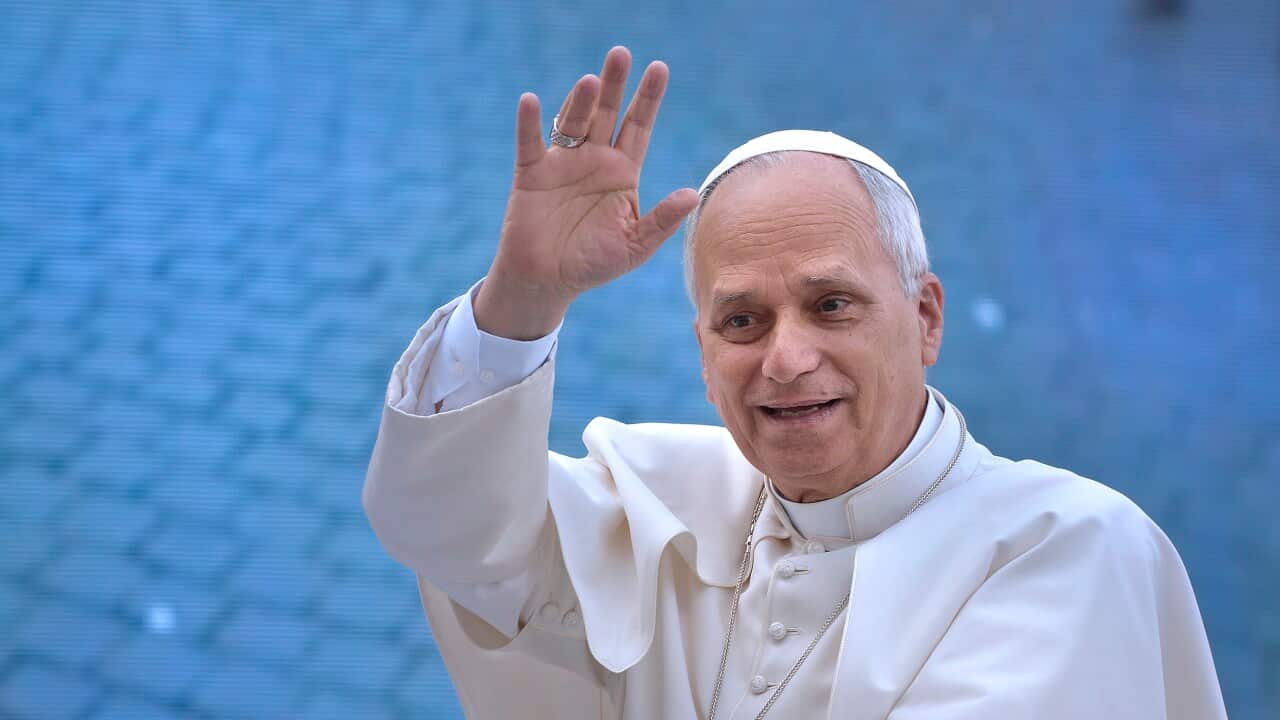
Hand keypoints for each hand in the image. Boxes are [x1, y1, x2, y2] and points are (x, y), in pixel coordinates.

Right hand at [475, 46, 698, 338]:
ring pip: (572, 123)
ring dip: (579, 101)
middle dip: (614, 85)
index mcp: (622, 172)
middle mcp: (593, 159)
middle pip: (606, 113)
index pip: (638, 126)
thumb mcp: (634, 246)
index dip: (648, 98)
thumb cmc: (593, 265)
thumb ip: (662, 221)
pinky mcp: (531, 174)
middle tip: (621, 54)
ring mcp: (562, 164)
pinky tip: (532, 102)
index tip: (659, 68)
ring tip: (590, 81)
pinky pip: (530, 144)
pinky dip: (529, 124)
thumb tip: (692, 194)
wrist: (547, 282)